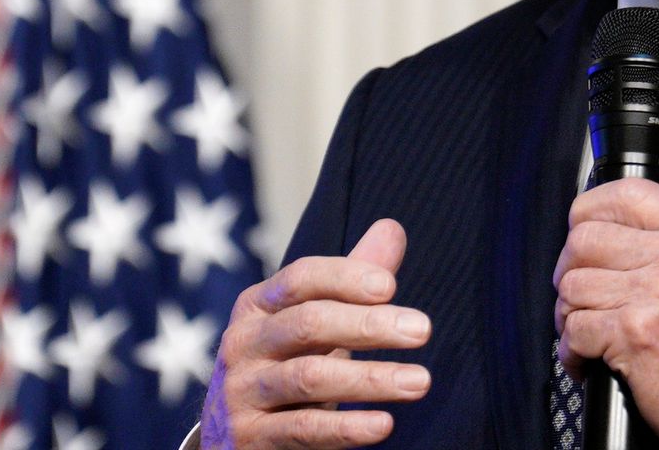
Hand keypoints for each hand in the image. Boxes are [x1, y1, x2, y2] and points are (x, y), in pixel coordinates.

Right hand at [201, 219, 431, 447]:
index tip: (391, 286)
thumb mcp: (313, 323)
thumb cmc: (285, 365)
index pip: (301, 278)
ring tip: (420, 381)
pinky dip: (345, 428)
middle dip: (368, 325)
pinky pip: (303, 430)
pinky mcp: (249, 439)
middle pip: (307, 324)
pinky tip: (384, 425)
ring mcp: (241, 393)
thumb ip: (350, 281)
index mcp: (257, 306)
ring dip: (370, 378)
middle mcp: (243, 344)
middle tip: (423, 330)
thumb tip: (392, 228)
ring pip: (309, 378)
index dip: (345, 278)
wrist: (235, 436)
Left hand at [553, 179, 658, 448]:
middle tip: (580, 295)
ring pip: (574, 285)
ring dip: (569, 315)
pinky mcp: (636, 332)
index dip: (590, 211)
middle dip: (571, 271)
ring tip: (587, 331)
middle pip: (586, 238)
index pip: (629, 193)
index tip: (581, 228)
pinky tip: (588, 359)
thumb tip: (617, 233)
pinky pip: (575, 327)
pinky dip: (572, 351)